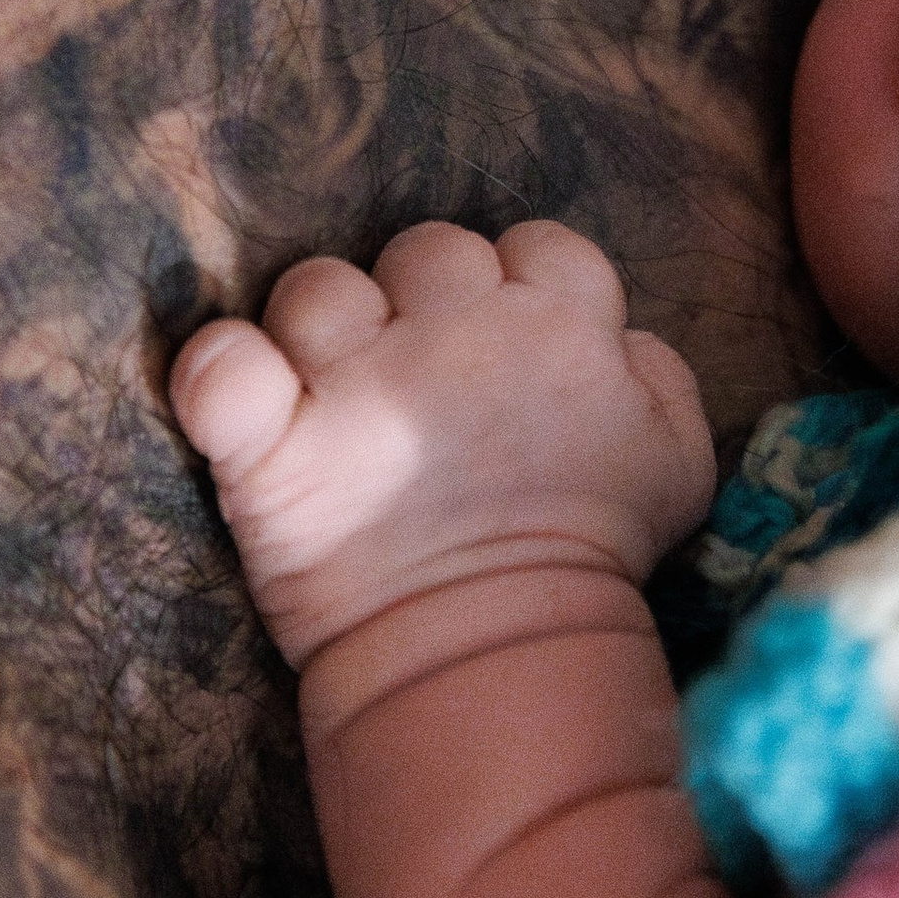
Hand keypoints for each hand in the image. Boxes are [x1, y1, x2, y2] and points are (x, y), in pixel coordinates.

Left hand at [168, 221, 716, 673]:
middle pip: (429, 250)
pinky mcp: (278, 443)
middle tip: (422, 385)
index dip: (521, 286)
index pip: (539, 246)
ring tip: (335, 399)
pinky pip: (224, 366)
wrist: (507, 651)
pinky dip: (220, 371)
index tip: (508, 351)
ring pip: (321, 285)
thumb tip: (622, 343)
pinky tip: (240, 396)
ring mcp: (361, 378)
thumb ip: (659, 375)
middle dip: (422, 299)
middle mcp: (460, 326)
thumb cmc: (596, 557)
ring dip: (320, 329)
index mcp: (559, 322)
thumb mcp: (678, 459)